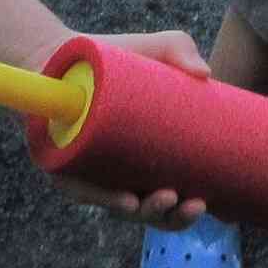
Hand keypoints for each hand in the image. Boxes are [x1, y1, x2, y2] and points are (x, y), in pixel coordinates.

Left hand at [48, 29, 211, 224]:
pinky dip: (105, 199)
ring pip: (120, 208)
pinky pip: (83, 191)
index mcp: (145, 163)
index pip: (170, 199)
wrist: (60, 55)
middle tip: (192, 203)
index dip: (188, 210)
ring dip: (147, 212)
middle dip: (172, 217)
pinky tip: (127, 201)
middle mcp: (118, 175)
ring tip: (164, 198)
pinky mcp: (62, 167)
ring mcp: (91, 174)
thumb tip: (205, 73)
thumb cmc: (112, 59)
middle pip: (149, 212)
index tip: (206, 203)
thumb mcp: (153, 51)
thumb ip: (180, 50)